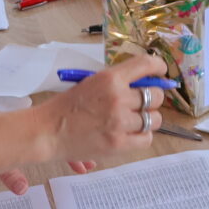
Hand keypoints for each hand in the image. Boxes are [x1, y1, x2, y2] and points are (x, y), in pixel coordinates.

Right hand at [37, 54, 167, 162]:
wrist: (47, 131)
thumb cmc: (67, 106)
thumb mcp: (92, 83)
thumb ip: (118, 82)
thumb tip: (147, 81)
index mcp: (110, 78)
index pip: (146, 64)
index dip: (158, 67)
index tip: (161, 71)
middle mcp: (118, 98)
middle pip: (155, 95)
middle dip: (153, 98)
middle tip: (143, 102)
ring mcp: (119, 122)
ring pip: (154, 118)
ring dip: (149, 119)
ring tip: (137, 120)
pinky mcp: (118, 143)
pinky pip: (147, 138)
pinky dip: (142, 136)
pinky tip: (132, 133)